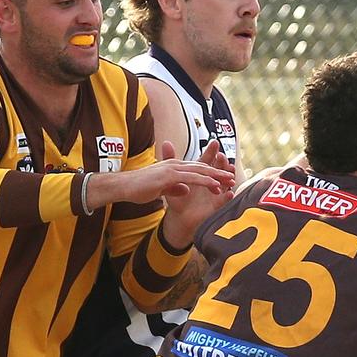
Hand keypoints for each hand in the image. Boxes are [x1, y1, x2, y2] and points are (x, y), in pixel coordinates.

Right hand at [86, 144, 234, 211]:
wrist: (123, 187)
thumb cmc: (138, 189)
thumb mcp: (160, 189)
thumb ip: (174, 188)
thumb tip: (185, 190)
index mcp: (173, 167)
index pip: (196, 169)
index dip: (210, 173)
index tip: (223, 178)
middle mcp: (175, 165)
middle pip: (202, 167)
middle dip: (218, 172)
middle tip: (232, 176)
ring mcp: (173, 169)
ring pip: (200, 171)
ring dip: (217, 176)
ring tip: (230, 180)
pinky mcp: (170, 176)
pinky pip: (192, 179)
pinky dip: (206, 182)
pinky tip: (216, 186)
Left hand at [162, 139, 234, 246]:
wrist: (179, 216)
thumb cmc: (177, 197)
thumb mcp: (172, 177)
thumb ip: (170, 159)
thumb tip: (165, 142)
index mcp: (201, 173)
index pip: (208, 160)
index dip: (212, 151)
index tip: (214, 142)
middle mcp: (211, 181)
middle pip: (219, 168)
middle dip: (222, 162)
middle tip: (221, 156)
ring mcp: (216, 192)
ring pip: (225, 182)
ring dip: (228, 177)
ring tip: (229, 173)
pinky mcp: (216, 205)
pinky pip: (224, 201)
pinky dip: (227, 197)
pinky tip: (229, 193)